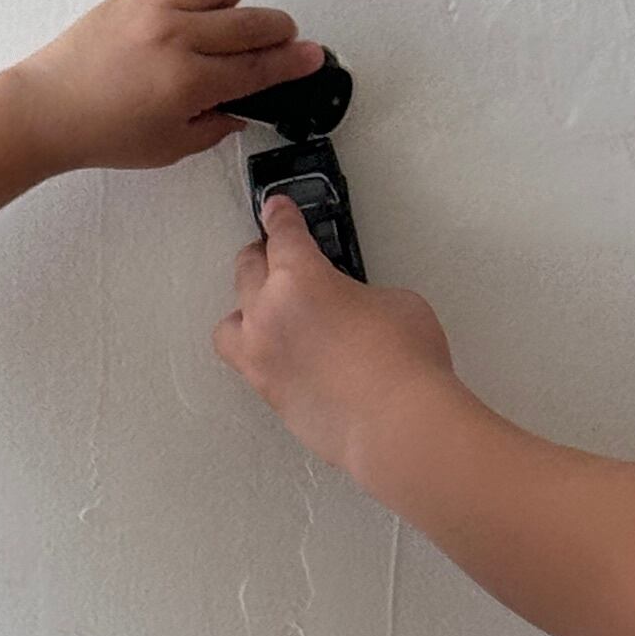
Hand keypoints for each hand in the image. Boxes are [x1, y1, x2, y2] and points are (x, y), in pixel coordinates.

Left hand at [3, 0, 319, 178]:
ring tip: (230, 22)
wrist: (46, 109)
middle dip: (278, 32)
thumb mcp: (170, 147)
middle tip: (281, 42)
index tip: (313, 57)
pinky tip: (191, 9)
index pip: (258, 67)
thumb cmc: (99, 131)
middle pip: (251, 22)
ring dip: (237, 0)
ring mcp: (153, 8)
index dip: (293, 62)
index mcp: (187, 82)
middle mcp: (174, 37)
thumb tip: (243, 108)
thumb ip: (215, 126)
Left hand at [214, 185, 454, 476]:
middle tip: (276, 253)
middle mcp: (268, 315)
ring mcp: (261, 359)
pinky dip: (261, 350)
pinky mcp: (269, 395)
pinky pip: (249, 362)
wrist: (398, 427)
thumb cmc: (404, 360)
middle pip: (248, 270)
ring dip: (247, 308)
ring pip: (230, 322)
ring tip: (268, 310)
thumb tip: (351, 308)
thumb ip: (359, 294)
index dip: (280, 216)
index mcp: (298, 278)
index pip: (282, 236)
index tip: (275, 208)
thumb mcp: (395, 301)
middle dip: (263, 256)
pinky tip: (284, 353)